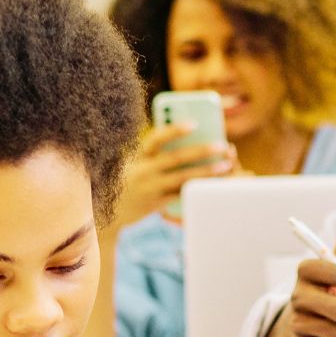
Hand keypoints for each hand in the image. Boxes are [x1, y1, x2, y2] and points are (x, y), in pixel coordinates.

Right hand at [113, 123, 234, 229]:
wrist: (110, 213)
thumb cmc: (130, 182)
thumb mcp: (136, 164)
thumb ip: (156, 155)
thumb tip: (192, 144)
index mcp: (139, 156)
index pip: (156, 138)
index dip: (175, 130)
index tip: (195, 124)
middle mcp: (143, 170)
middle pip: (176, 158)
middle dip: (201, 151)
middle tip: (223, 145)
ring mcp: (150, 188)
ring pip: (182, 178)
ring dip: (206, 171)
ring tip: (225, 165)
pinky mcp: (156, 204)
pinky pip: (181, 195)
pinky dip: (198, 188)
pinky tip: (213, 184)